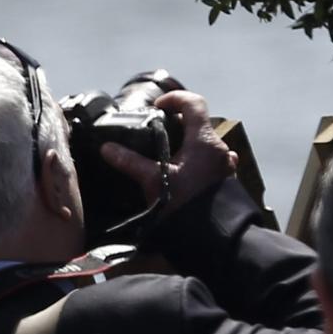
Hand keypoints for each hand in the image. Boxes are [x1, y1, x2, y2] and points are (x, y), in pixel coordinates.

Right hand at [100, 90, 236, 211]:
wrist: (211, 235)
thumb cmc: (184, 206)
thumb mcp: (153, 181)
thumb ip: (130, 162)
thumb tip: (108, 148)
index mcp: (205, 141)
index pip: (195, 103)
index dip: (175, 98)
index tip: (157, 106)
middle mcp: (219, 148)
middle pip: (199, 122)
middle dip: (177, 121)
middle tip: (155, 127)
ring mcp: (224, 163)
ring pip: (204, 141)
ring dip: (185, 139)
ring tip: (162, 149)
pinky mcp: (223, 177)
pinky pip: (209, 157)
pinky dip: (193, 155)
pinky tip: (178, 167)